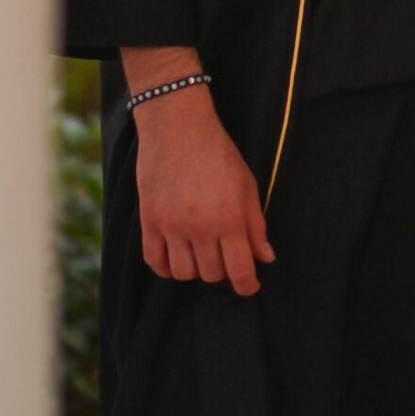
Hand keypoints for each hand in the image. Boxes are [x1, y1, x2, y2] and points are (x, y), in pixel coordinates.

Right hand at [133, 90, 274, 295]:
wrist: (179, 128)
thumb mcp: (247, 185)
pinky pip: (155, 262)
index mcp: (229, 218)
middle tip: (224, 253)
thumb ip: (255, 225)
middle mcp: (200, 228)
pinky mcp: (149, 222)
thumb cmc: (219, 154)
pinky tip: (176, 256)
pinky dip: (166, 267)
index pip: (239, 270)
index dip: (247, 285)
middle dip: (222, 269)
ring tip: (200, 252)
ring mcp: (172, 226)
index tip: (250, 286)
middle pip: (211, 274)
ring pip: (184, 273)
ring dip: (195, 269)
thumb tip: (265, 257)